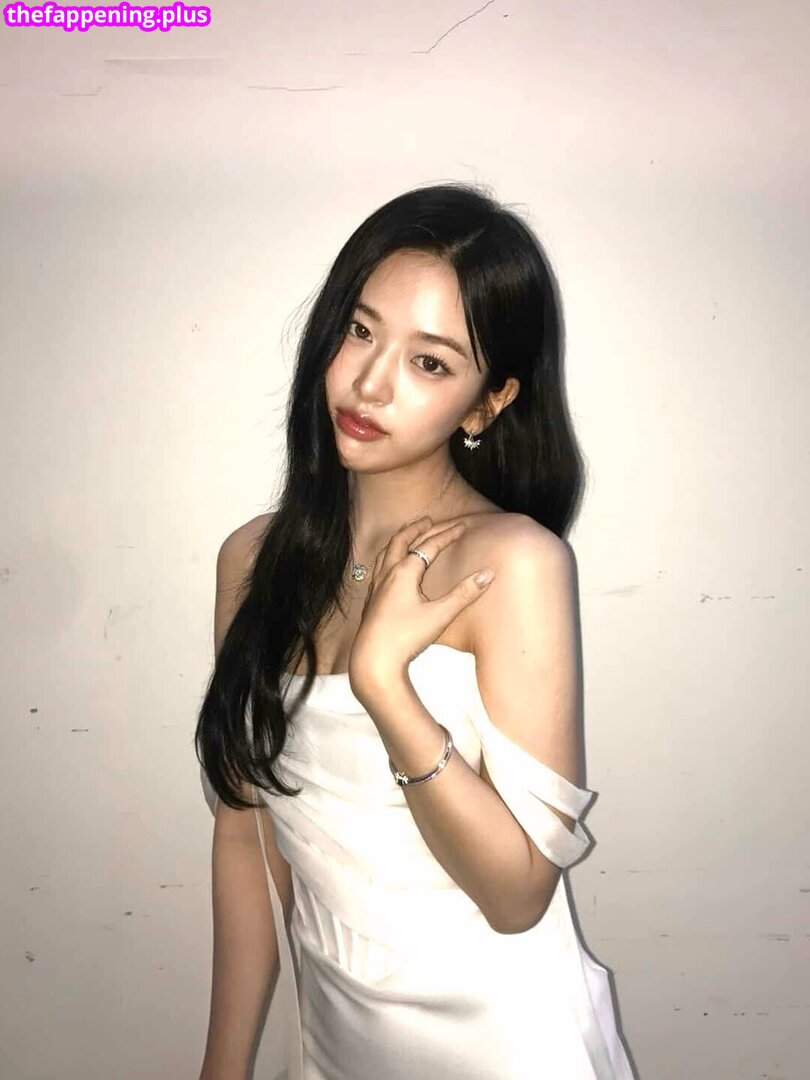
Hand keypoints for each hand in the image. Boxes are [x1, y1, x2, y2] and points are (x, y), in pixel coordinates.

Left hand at [347, 515, 495, 702]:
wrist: (373, 661)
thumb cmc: (406, 638)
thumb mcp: (440, 615)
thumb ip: (464, 594)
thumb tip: (488, 574)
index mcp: (404, 572)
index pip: (429, 546)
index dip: (447, 534)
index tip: (462, 526)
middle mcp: (387, 574)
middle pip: (401, 541)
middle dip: (417, 529)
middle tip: (430, 521)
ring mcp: (376, 586)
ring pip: (386, 552)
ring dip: (399, 539)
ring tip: (408, 534)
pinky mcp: (371, 600)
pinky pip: (378, 567)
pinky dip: (388, 556)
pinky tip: (391, 566)